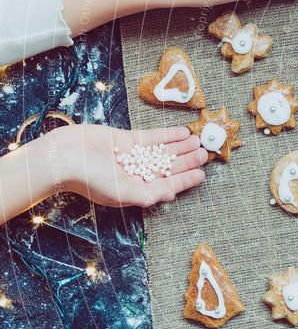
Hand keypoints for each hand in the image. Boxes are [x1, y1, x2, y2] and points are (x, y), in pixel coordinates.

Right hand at [47, 124, 206, 208]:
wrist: (62, 157)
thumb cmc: (89, 180)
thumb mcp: (122, 193)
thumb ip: (148, 195)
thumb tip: (169, 196)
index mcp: (134, 190)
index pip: (165, 185)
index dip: (184, 181)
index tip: (202, 175)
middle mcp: (134, 174)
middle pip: (166, 167)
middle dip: (186, 161)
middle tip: (205, 154)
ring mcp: (130, 156)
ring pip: (161, 151)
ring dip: (179, 147)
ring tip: (198, 142)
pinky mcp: (124, 140)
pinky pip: (150, 137)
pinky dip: (167, 135)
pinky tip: (182, 133)